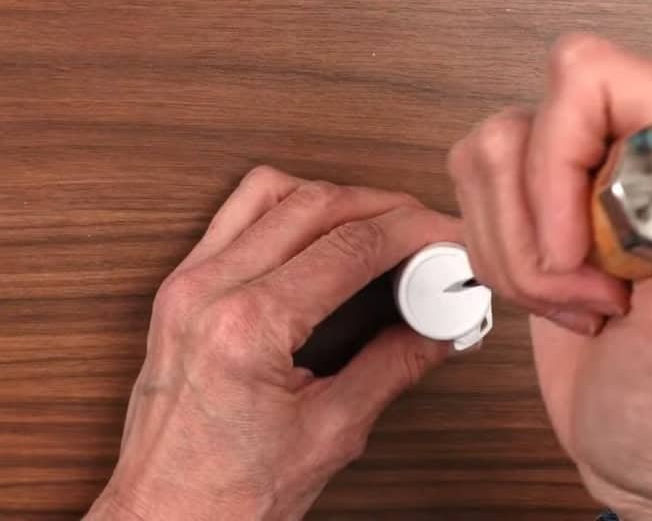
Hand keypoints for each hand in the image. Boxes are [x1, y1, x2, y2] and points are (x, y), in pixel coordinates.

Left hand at [87, 168, 460, 520]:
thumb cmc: (225, 500)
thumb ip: (393, 367)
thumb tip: (440, 328)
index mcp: (247, 328)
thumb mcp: (330, 436)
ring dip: (331, 195)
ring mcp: (186, 284)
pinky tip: (315, 230)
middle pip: (314, 203)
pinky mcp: (177, 289)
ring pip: (269, 191)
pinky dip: (285, 208)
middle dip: (382, 205)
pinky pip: (235, 215)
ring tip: (374, 222)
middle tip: (424, 227)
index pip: (351, 246)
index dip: (412, 230)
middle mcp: (209, 291)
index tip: (444, 234)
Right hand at [448, 34, 651, 520]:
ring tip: (577, 295)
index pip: (591, 77)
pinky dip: (499, 253)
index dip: (561, 166)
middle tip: (589, 281)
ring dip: (518, 248)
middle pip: (535, 116)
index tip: (584, 250)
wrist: (647, 447)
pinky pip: (475, 181)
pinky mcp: (552, 181)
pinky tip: (555, 290)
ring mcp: (602, 154)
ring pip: (494, 148)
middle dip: (538, 223)